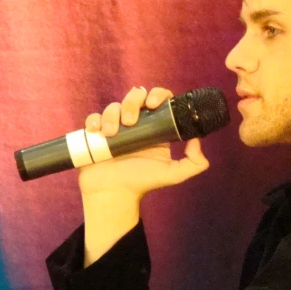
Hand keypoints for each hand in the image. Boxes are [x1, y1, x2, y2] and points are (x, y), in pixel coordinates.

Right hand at [78, 86, 210, 265]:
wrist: (114, 194)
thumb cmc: (142, 183)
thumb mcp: (173, 175)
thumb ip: (194, 163)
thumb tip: (197, 139)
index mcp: (155, 128)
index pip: (160, 100)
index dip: (158, 95)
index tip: (153, 104)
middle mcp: (136, 124)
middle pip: (136, 96)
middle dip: (132, 102)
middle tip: (130, 121)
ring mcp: (115, 127)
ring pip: (114, 106)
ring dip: (113, 114)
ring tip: (111, 133)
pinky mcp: (97, 133)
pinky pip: (94, 117)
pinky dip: (94, 120)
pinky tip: (97, 131)